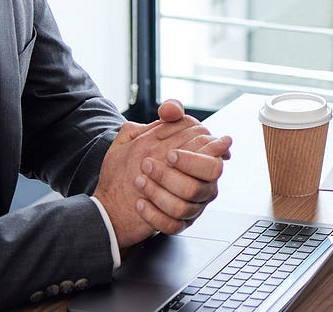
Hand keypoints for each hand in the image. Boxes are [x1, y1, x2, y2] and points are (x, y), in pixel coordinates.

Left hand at [94, 100, 230, 245]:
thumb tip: (171, 109)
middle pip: (203, 186)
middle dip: (175, 174)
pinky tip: (140, 204)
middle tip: (148, 165)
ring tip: (139, 182)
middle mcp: (204, 184)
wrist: (119, 197)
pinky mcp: (180, 224)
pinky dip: (154, 215)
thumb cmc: (140, 162)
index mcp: (203, 161)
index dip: (192, 158)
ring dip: (159, 192)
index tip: (169, 153)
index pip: (213, 161)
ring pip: (185, 205)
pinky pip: (173, 225)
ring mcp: (194, 206)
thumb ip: (165, 117)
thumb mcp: (149, 134)